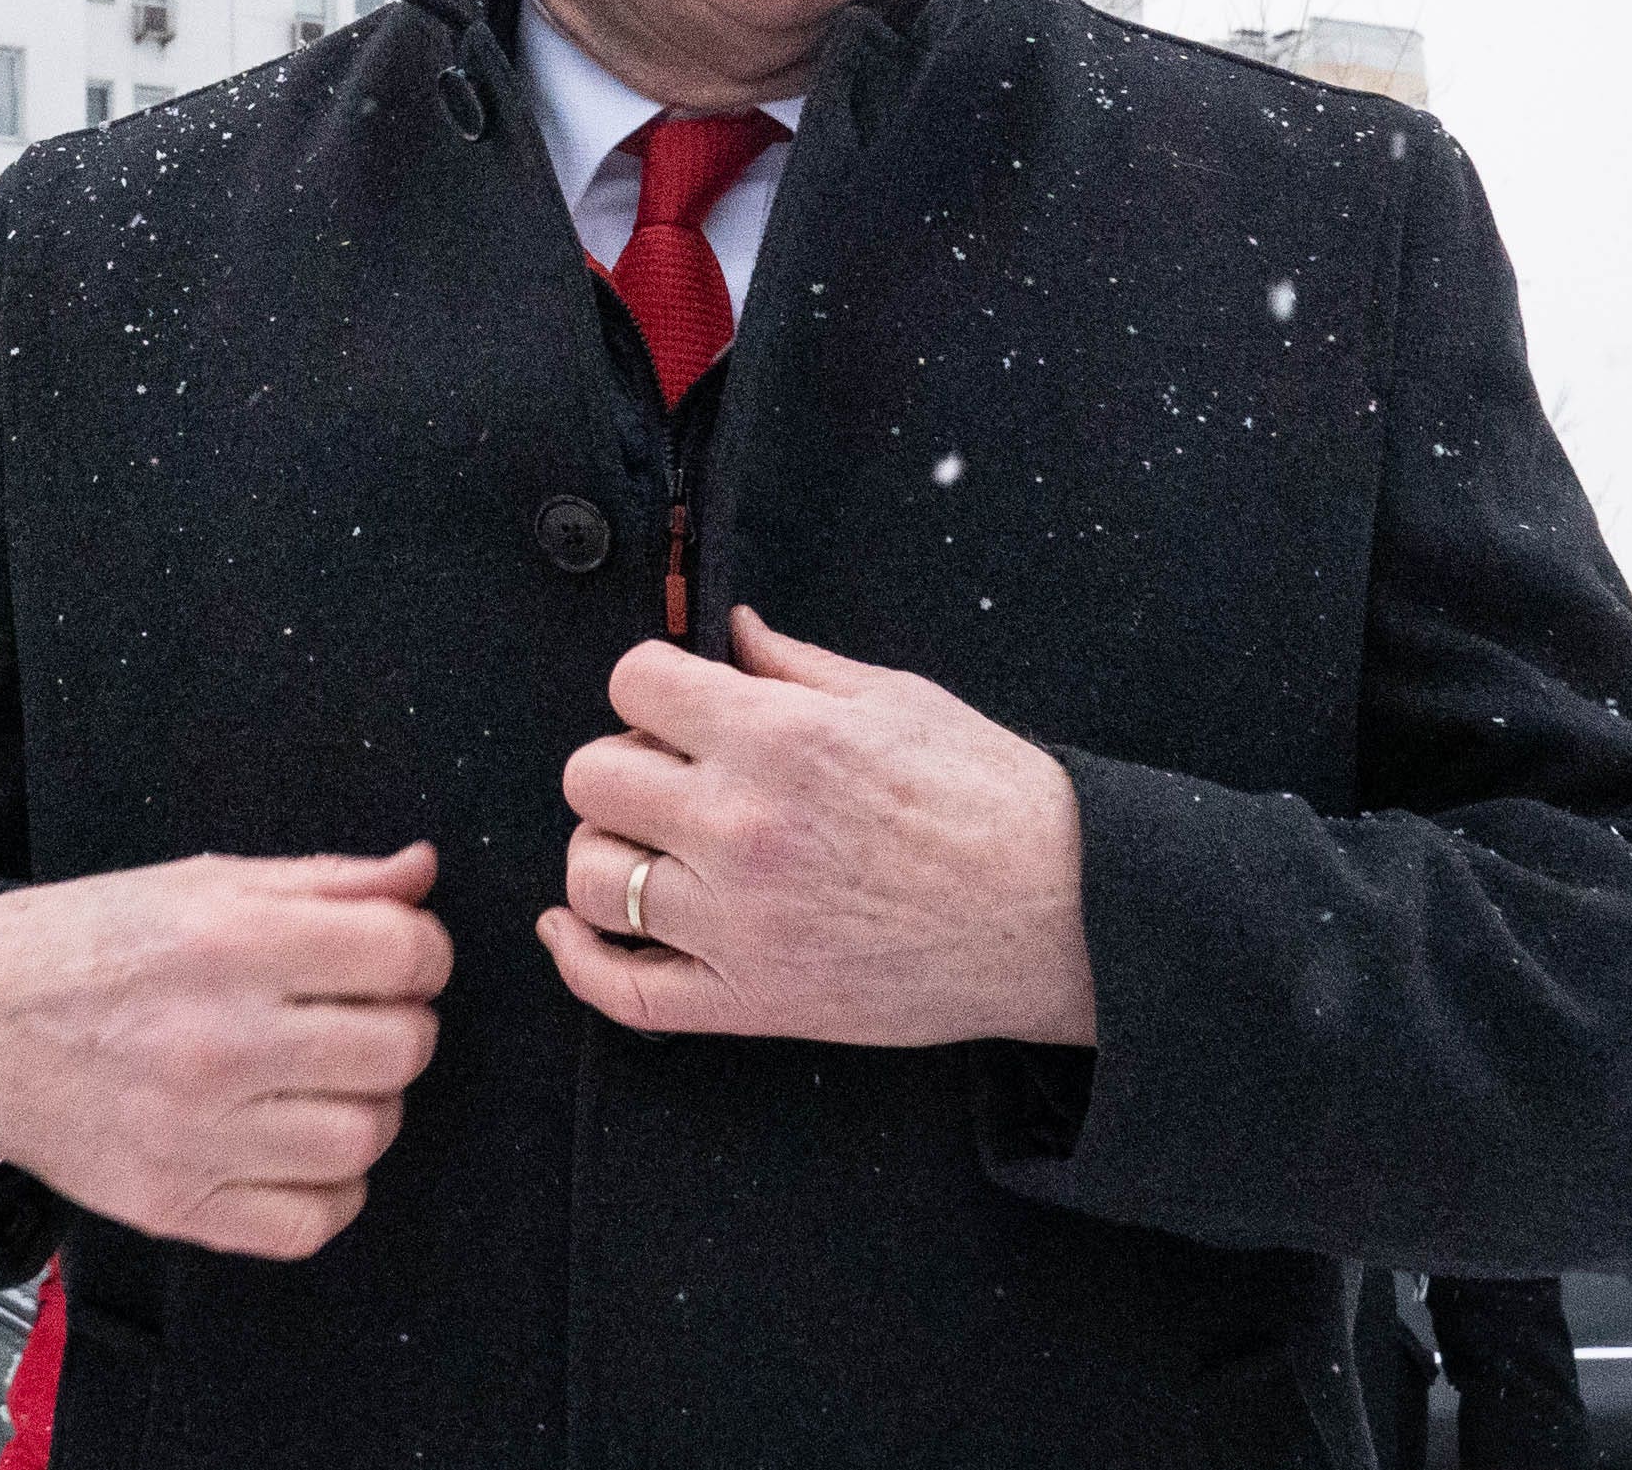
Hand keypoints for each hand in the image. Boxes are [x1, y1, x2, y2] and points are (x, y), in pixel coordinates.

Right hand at [0, 843, 451, 1261]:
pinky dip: (328, 1188)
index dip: (419, 949)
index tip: (396, 954)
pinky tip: (297, 1144)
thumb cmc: (89, 943)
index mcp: (226, 944)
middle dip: (401, 1023)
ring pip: (366, 1139)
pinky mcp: (177, 1207)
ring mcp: (196, 1137)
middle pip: (399, 1049)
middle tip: (361, 1014)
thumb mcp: (200, 882)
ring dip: (370, 1106)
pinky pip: (312, 1222)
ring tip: (328, 1079)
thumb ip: (321, 881)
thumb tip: (420, 875)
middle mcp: (216, 1043)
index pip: (400, 953)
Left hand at [539, 608, 1096, 1047]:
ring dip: (608, 849)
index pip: (633, 681)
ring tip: (653, 842)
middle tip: (673, 773)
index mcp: (777, 737)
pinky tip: (569, 924)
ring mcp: (738, 922)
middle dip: (624, 760)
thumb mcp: (896, 698)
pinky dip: (577, 956)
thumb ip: (792, 664)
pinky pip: (622, 989)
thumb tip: (726, 632)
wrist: (1062, 915)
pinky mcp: (752, 999)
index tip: (675, 702)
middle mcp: (741, 827)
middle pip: (593, 775)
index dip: (650, 685)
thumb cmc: (992, 800)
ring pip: (592, 875)